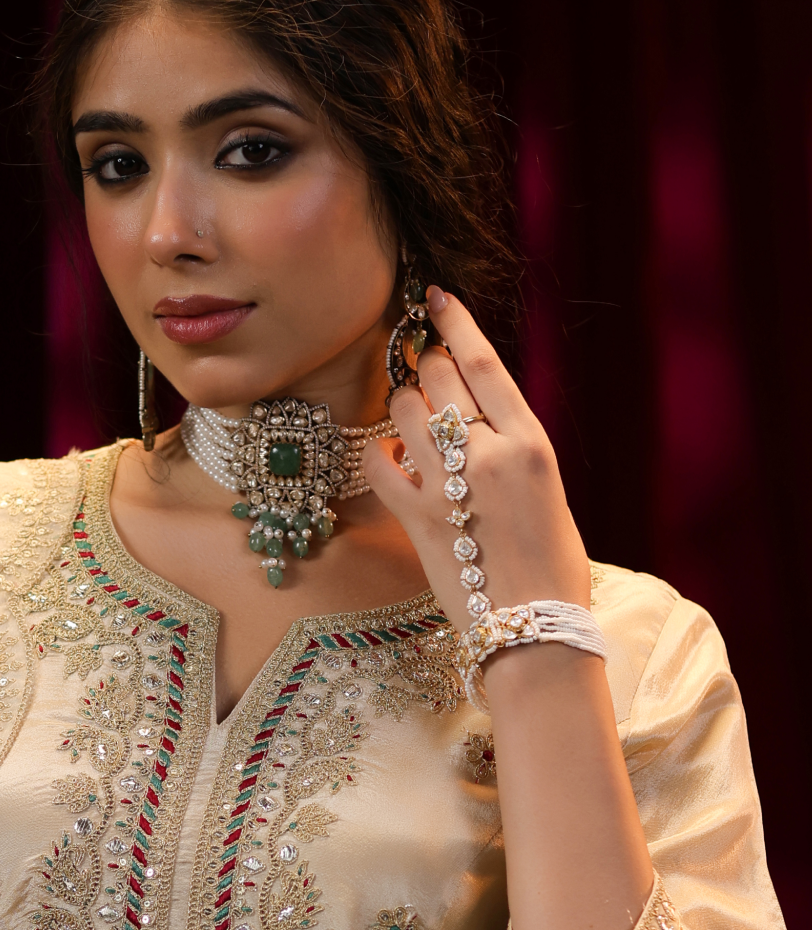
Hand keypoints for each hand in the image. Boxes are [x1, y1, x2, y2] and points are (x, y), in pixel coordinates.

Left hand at [361, 288, 590, 636]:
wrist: (535, 632)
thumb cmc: (551, 569)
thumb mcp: (548, 493)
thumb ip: (512, 449)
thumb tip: (477, 418)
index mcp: (531, 443)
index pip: (483, 361)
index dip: (454, 322)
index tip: (434, 298)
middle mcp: (490, 454)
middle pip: (440, 378)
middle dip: (427, 368)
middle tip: (424, 372)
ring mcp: (449, 485)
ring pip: (405, 411)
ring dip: (402, 409)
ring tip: (414, 429)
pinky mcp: (416, 520)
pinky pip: (378, 464)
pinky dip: (380, 456)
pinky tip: (394, 464)